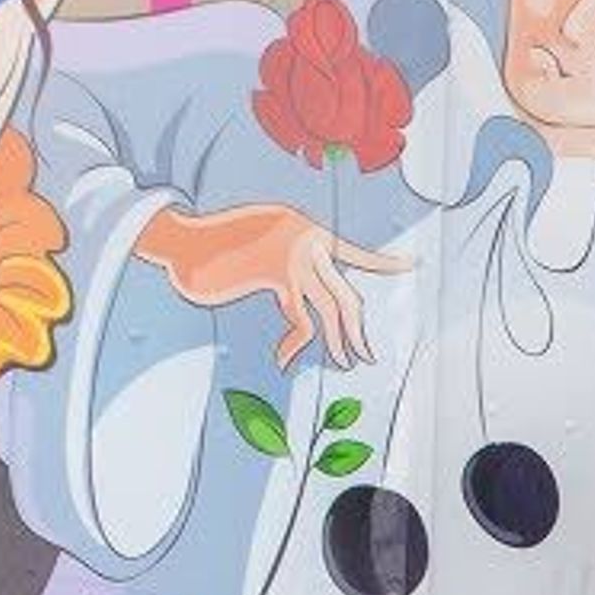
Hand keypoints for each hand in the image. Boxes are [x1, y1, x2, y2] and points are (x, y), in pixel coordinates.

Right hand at [137, 202, 411, 367]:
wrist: (181, 242)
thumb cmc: (214, 251)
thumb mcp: (261, 253)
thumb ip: (292, 270)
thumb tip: (313, 306)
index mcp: (306, 229)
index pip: (353, 251)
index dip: (384, 263)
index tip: (412, 266)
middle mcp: (307, 237)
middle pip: (346, 293)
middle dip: (356, 331)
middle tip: (365, 357)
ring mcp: (295, 253)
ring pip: (331, 309)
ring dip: (337, 344)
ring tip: (344, 365)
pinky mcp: (278, 271)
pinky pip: (300, 319)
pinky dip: (293, 345)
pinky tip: (285, 360)